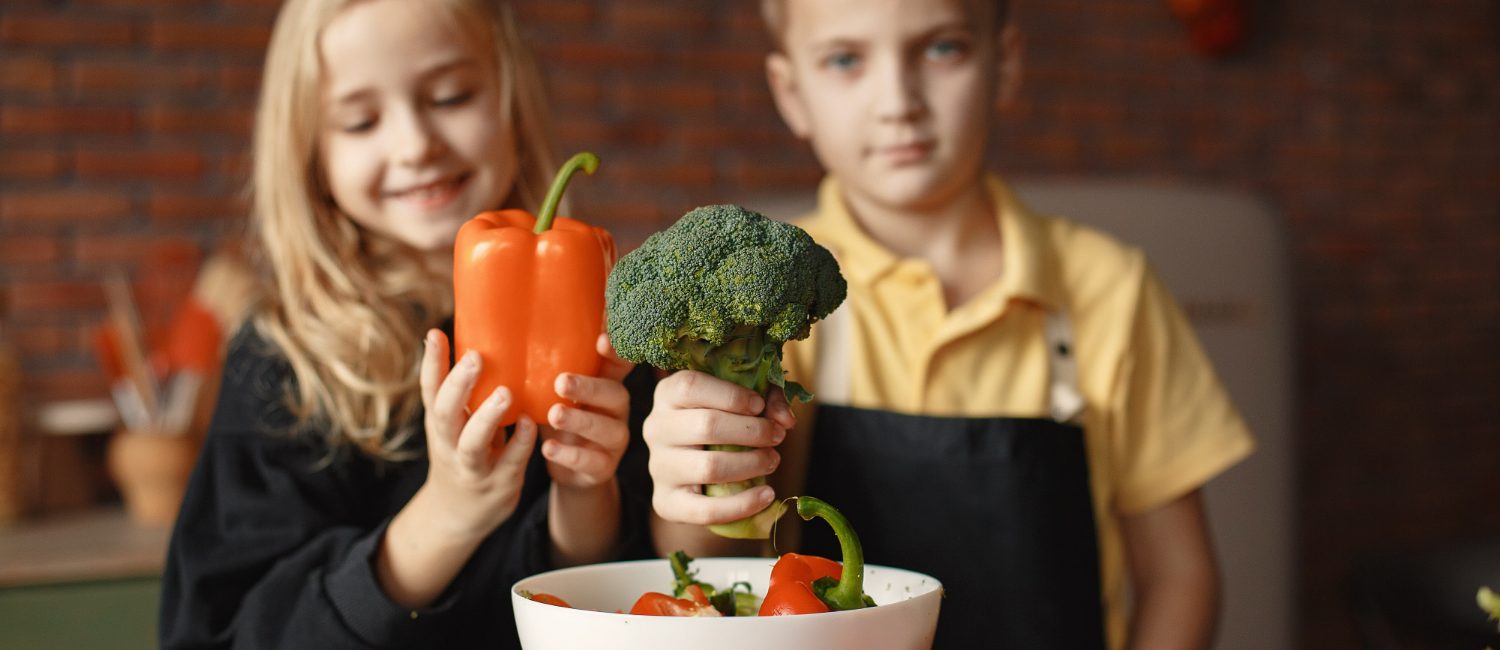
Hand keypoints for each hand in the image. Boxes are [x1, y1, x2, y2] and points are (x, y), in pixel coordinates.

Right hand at [417, 329, 536, 539]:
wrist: (458, 516)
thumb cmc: (463, 454)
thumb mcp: (453, 426)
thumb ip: (462, 393)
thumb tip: (473, 341)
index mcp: (439, 424)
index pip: (430, 390)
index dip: (431, 363)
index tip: (435, 333)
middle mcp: (450, 444)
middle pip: (444, 413)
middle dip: (459, 385)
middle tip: (476, 356)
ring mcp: (472, 467)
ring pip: (473, 443)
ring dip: (488, 417)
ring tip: (507, 392)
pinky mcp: (498, 484)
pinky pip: (510, 463)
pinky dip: (520, 443)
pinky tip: (531, 422)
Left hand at [542, 334, 634, 488]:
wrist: (569, 470)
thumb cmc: (560, 420)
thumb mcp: (555, 396)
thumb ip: (548, 375)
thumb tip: (511, 342)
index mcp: (606, 386)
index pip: (618, 364)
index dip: (615, 352)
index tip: (600, 340)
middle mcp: (617, 411)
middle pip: (616, 394)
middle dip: (590, 387)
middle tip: (561, 382)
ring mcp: (615, 440)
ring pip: (608, 429)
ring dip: (581, 421)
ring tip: (553, 415)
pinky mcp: (605, 467)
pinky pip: (593, 461)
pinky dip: (571, 455)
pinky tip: (549, 448)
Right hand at [642, 370, 793, 524]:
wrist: (701, 470)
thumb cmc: (725, 422)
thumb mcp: (744, 399)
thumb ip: (768, 399)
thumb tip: (785, 420)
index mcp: (667, 394)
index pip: (691, 386)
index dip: (731, 395)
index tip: (759, 406)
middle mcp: (656, 428)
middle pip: (706, 425)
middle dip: (753, 431)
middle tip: (776, 436)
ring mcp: (658, 467)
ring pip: (709, 467)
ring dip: (752, 464)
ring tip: (773, 461)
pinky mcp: (666, 502)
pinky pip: (704, 509)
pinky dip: (742, 505)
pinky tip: (766, 495)